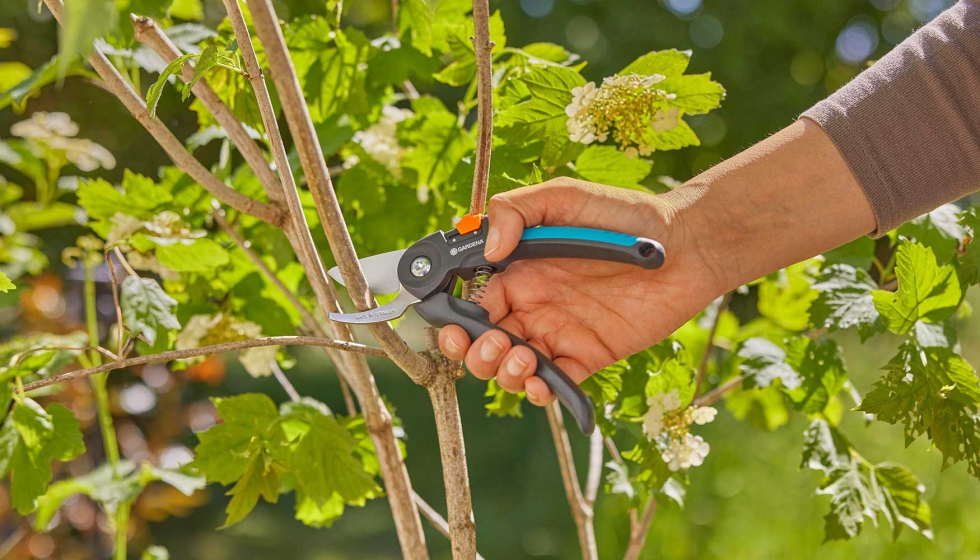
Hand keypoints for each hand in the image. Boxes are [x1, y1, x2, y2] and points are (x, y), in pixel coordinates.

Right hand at [439, 120, 875, 405]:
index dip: (455, 318)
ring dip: (503, 373)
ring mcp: (559, 334)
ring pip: (512, 368)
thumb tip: (487, 250)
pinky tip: (541, 385)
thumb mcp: (563, 198)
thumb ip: (516, 212)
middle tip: (487, 346)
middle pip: (484, 342)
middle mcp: (532, 306)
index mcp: (518, 272)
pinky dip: (540, 393)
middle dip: (473, 352)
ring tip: (520, 360)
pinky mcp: (589, 356)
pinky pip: (555, 383)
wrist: (685, 245)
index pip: (471, 302)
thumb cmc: (622, 215)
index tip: (452, 325)